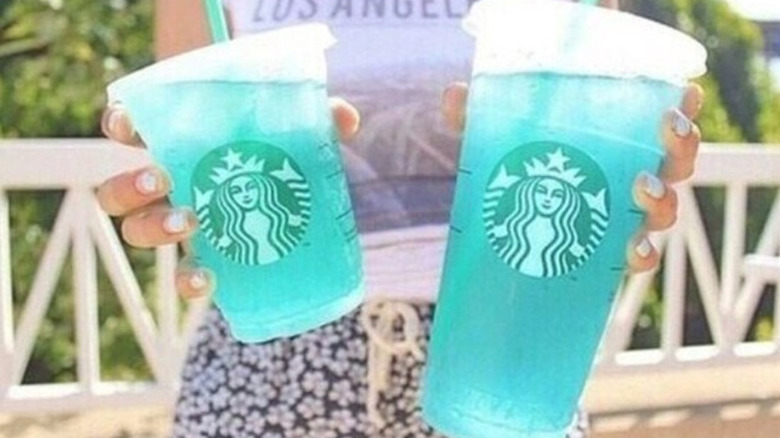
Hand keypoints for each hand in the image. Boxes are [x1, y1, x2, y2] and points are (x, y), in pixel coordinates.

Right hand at [97, 98, 359, 297]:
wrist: (283, 189)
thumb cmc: (276, 150)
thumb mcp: (296, 130)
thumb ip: (319, 118)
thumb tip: (347, 119)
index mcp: (175, 142)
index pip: (128, 127)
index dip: (120, 124)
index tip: (131, 127)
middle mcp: (166, 185)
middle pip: (119, 190)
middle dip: (127, 187)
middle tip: (160, 180)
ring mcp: (180, 223)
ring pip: (138, 231)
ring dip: (152, 230)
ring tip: (188, 224)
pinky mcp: (203, 256)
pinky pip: (182, 275)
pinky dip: (189, 281)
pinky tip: (209, 281)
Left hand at [441, 81, 703, 273]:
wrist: (501, 236)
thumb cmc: (513, 175)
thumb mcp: (492, 142)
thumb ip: (476, 118)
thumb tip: (454, 96)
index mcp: (614, 144)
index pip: (659, 123)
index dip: (682, 110)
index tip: (683, 96)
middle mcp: (628, 180)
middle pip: (676, 163)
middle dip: (681, 147)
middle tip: (666, 130)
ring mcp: (622, 220)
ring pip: (666, 209)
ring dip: (664, 198)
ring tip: (641, 187)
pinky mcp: (608, 257)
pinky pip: (640, 259)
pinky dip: (643, 255)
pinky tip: (633, 250)